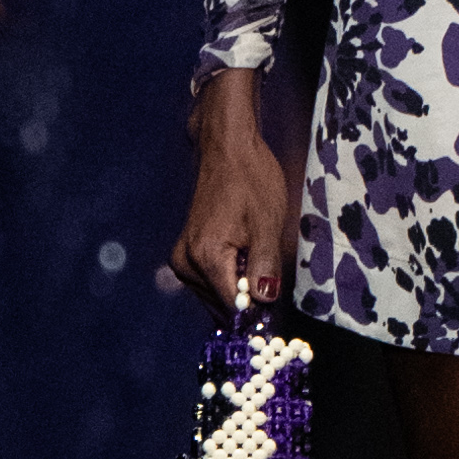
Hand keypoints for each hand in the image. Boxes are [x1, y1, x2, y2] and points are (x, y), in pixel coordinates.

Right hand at [172, 64, 299, 316]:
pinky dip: (230, 279)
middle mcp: (186, 264)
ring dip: (240, 288)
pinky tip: (245, 257)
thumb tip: (264, 302)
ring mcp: (182, 260)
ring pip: (216, 295)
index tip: (275, 305)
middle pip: (222, 304)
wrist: (228, 150)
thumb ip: (265, 267)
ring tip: (256, 257)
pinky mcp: (185, 254)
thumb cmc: (251, 180)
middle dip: (248, 299)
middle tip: (269, 275)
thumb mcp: (267, 224)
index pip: (233, 306)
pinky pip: (210, 282)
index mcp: (206, 258)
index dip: (257, 309)